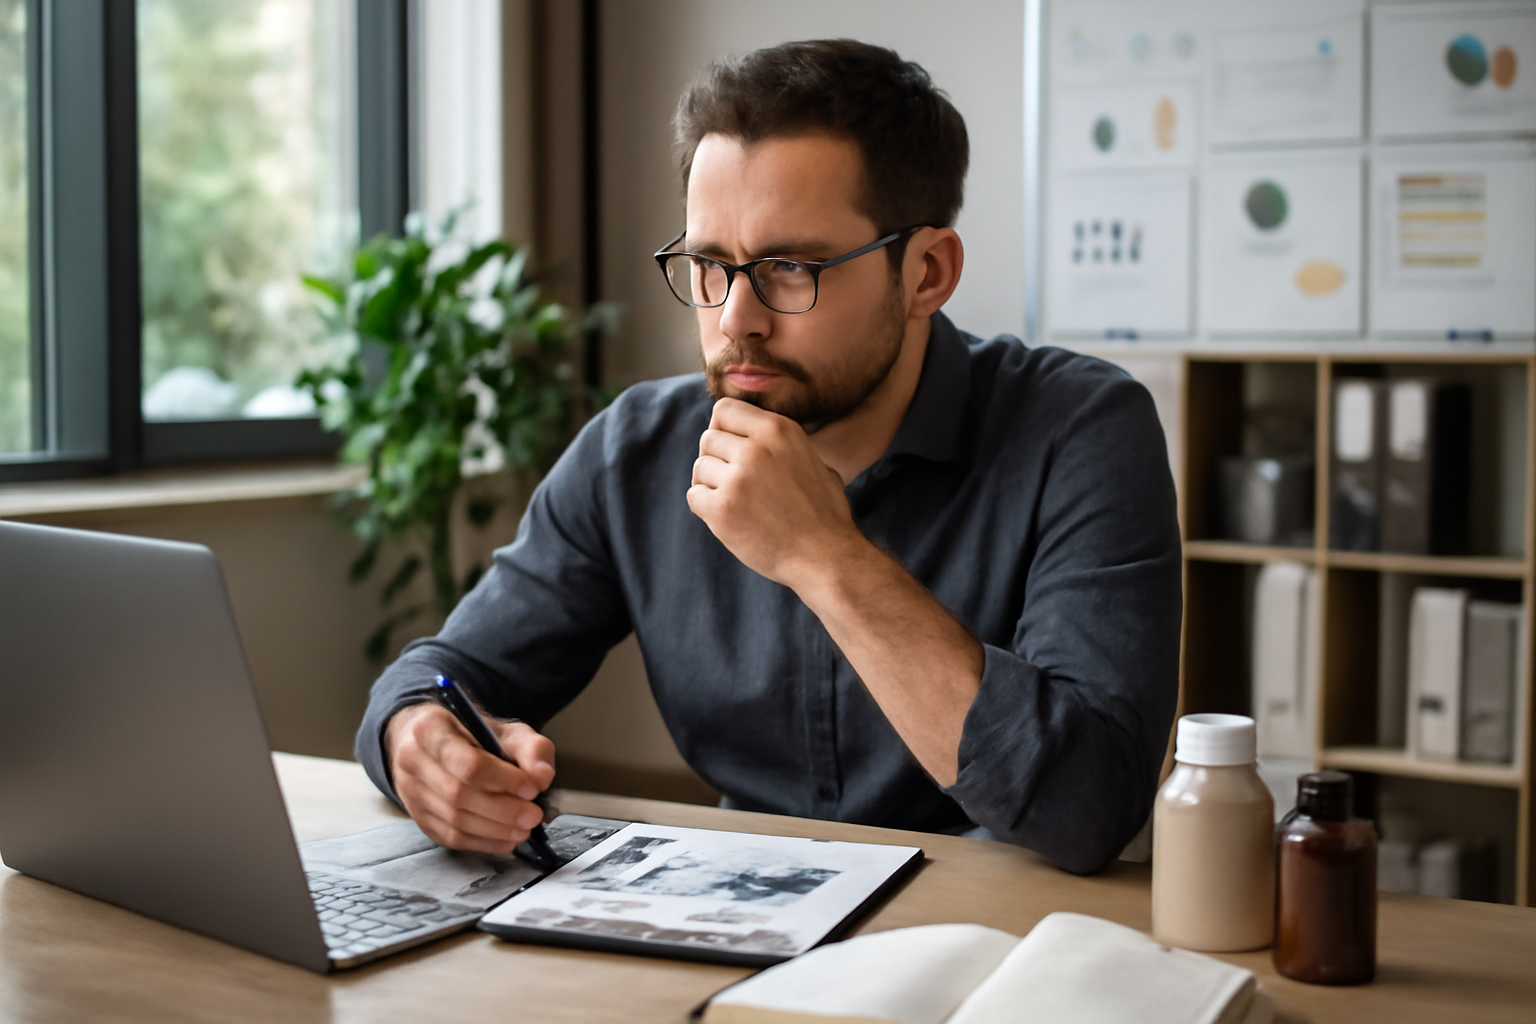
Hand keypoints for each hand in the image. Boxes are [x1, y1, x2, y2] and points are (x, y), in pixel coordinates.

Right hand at [385, 701, 555, 854]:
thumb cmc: (473, 736)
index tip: (532, 789)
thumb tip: (542, 776)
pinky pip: (451, 837)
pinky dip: (484, 842)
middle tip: (534, 815)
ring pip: (454, 821)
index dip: (503, 781)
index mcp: (430, 729)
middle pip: (459, 795)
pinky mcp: (419, 818)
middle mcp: (412, 761)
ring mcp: (411, 793)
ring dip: (496, 830)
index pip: (468, 764)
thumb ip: (531, 748)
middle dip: (503, 810)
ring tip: (524, 828)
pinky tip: (507, 840)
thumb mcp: (507, 730)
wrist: (435, 744)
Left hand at [687, 397, 861, 587]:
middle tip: (734, 482)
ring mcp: (737, 479)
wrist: (825, 556)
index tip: (731, 448)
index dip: (723, 429)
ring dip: (711, 484)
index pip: (724, 410)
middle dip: (717, 459)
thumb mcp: (813, 460)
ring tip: (736, 502)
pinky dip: (706, 507)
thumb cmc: (823, 513)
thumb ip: (780, 443)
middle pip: (708, 439)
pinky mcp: (722, 509)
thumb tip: (752, 433)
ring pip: (699, 467)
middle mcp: (756, 449)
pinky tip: (729, 517)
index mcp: (779, 430)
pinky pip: (694, 495)